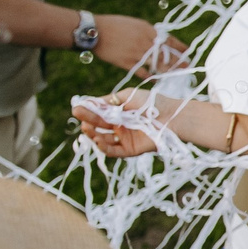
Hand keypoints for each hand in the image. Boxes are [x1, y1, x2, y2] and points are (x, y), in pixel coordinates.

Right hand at [72, 90, 231, 156]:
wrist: (171, 116)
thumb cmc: (151, 102)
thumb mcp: (126, 97)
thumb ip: (106, 102)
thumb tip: (85, 102)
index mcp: (118, 113)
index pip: (98, 114)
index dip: (87, 112)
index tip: (76, 108)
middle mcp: (119, 127)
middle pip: (98, 126)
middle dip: (88, 121)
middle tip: (78, 117)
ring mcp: (124, 139)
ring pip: (102, 140)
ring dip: (93, 135)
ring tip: (86, 129)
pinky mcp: (130, 150)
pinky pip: (113, 151)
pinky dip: (103, 147)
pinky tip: (97, 140)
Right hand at [91, 14, 189, 78]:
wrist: (94, 31)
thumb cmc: (113, 25)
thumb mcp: (134, 24)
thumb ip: (147, 33)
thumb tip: (159, 40)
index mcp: (147, 30)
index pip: (168, 40)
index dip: (179, 47)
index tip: (188, 52)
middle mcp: (144, 41)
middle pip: (165, 54)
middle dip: (178, 61)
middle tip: (187, 66)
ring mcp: (136, 53)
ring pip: (156, 64)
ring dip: (167, 70)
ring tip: (175, 74)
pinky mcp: (126, 62)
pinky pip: (142, 72)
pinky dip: (149, 77)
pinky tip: (155, 81)